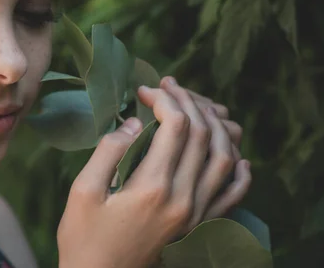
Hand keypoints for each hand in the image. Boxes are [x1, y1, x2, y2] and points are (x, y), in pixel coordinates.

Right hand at [57, 85, 245, 267]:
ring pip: (224, 157)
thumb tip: (135, 123)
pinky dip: (240, 171)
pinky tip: (238, 156)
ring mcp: (197, 214)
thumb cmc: (84, 237)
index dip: (163, 99)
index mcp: (153, 187)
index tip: (144, 90)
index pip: (175, 125)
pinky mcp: (200, 226)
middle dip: (187, 101)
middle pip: (202, 134)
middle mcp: (183, 198)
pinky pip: (233, 194)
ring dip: (216, 125)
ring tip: (198, 106)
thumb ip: (109, 151)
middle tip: (169, 86)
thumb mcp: (83, 191)